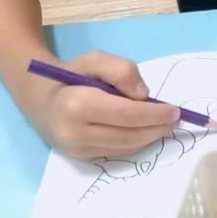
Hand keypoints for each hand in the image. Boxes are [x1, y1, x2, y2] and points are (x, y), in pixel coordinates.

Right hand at [24, 51, 179, 160]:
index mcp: (77, 104)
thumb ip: (121, 70)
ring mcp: (75, 149)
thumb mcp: (95, 59)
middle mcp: (74, 132)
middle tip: (176, 120)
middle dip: (156, 129)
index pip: (126, 114)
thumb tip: (144, 95)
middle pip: (127, 135)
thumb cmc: (71, 75)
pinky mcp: (79, 158)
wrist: (40, 100)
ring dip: (149, 138)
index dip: (155, 114)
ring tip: (165, 126)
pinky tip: (146, 132)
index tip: (175, 110)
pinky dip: (135, 144)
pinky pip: (115, 153)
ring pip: (123, 148)